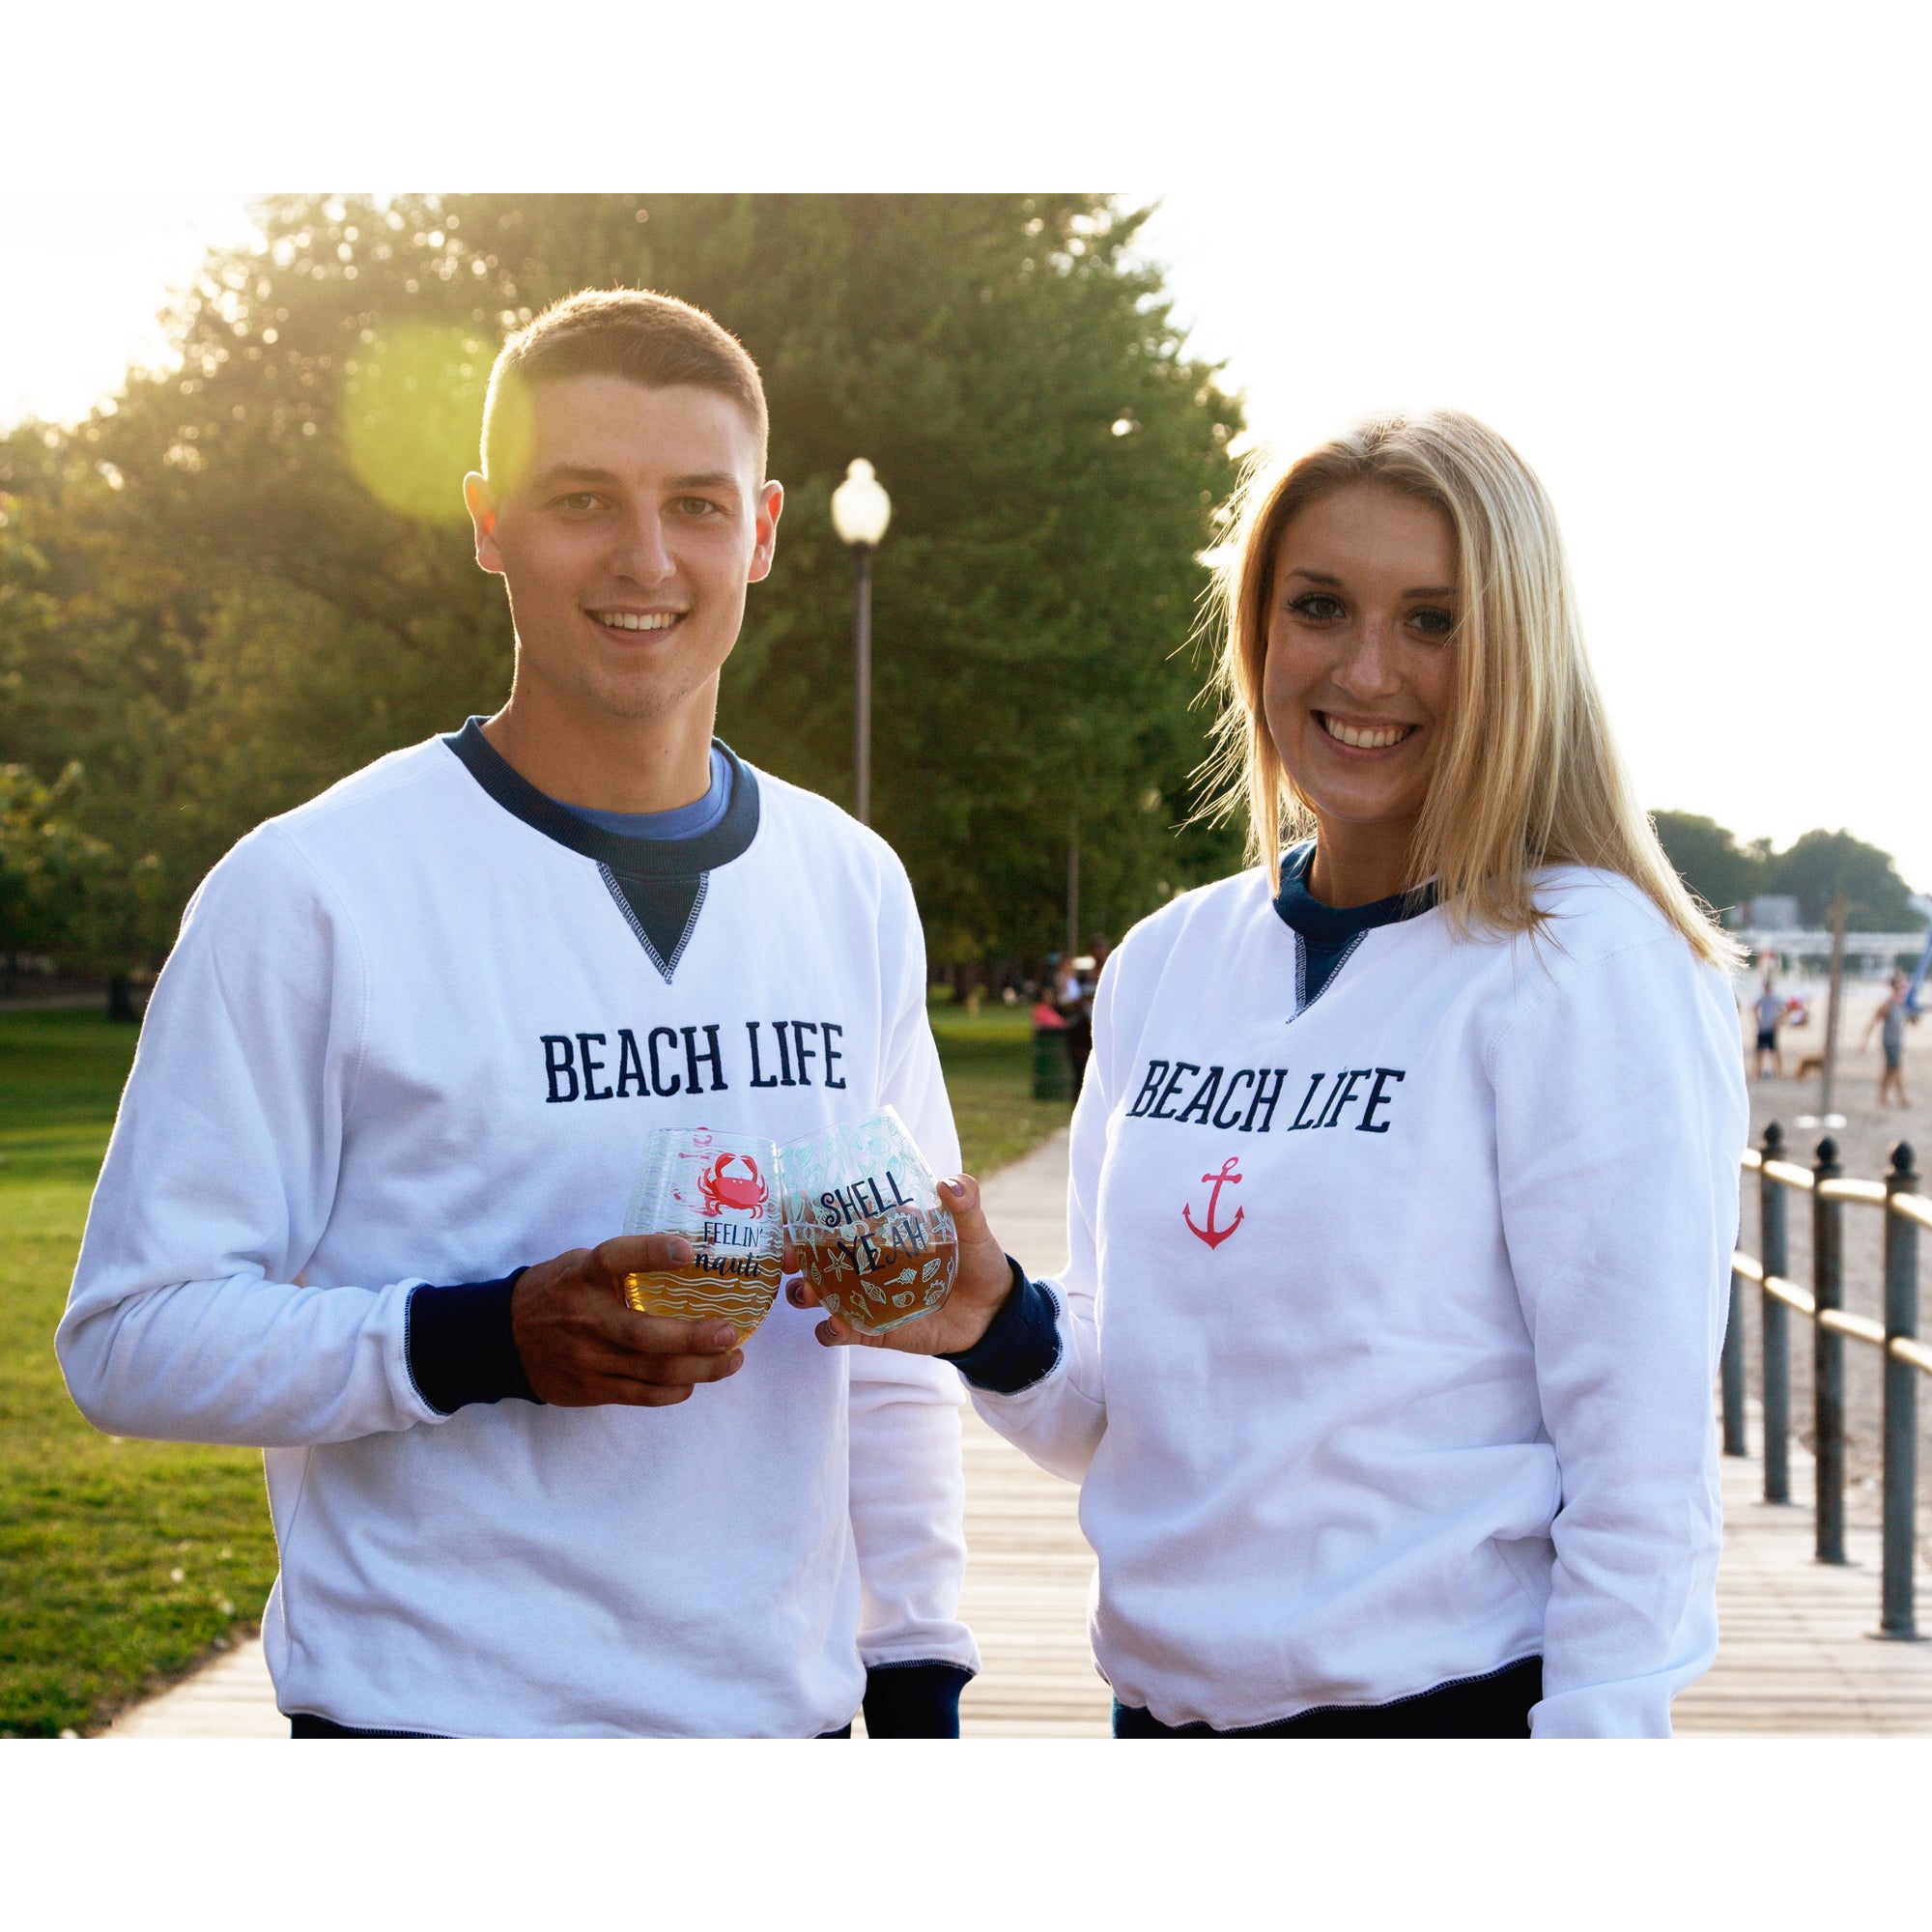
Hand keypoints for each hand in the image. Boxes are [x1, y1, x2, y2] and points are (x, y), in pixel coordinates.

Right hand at [511, 1235, 743, 1406]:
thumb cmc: (553, 1292)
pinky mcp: (592, 1389)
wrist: (501, 1340)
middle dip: (695, 1337)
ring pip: (654, 1372)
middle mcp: (587, 1319)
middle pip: (646, 1335)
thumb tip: (684, 1256)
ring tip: (731, 1359)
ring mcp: (589, 1359)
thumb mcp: (577, 1265)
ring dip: (700, 1368)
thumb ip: (620, 1264)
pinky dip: (675, 1390)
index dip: (652, 1253)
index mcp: (583, 1276)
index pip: (617, 1258)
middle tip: (729, 1332)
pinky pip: (642, 1396)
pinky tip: (696, 1380)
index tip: (689, 1251)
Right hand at [786, 1175, 1016, 1356]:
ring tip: (808, 1291)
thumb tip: (949, 1184)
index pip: (834, 1215)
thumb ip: (966, 1205)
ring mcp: (863, 1295)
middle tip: (784, 1255)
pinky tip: (837, 1325)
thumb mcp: (973, 1228)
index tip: (786, 1207)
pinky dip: (831, 1330)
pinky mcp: (871, 1329)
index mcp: (879, 1228)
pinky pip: (839, 1331)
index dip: (804, 1211)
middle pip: (812, 1254)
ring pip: (817, 1292)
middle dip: (789, 1253)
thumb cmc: (976, 1261)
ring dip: (804, 1291)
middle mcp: (862, 1260)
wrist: (991, 1313)